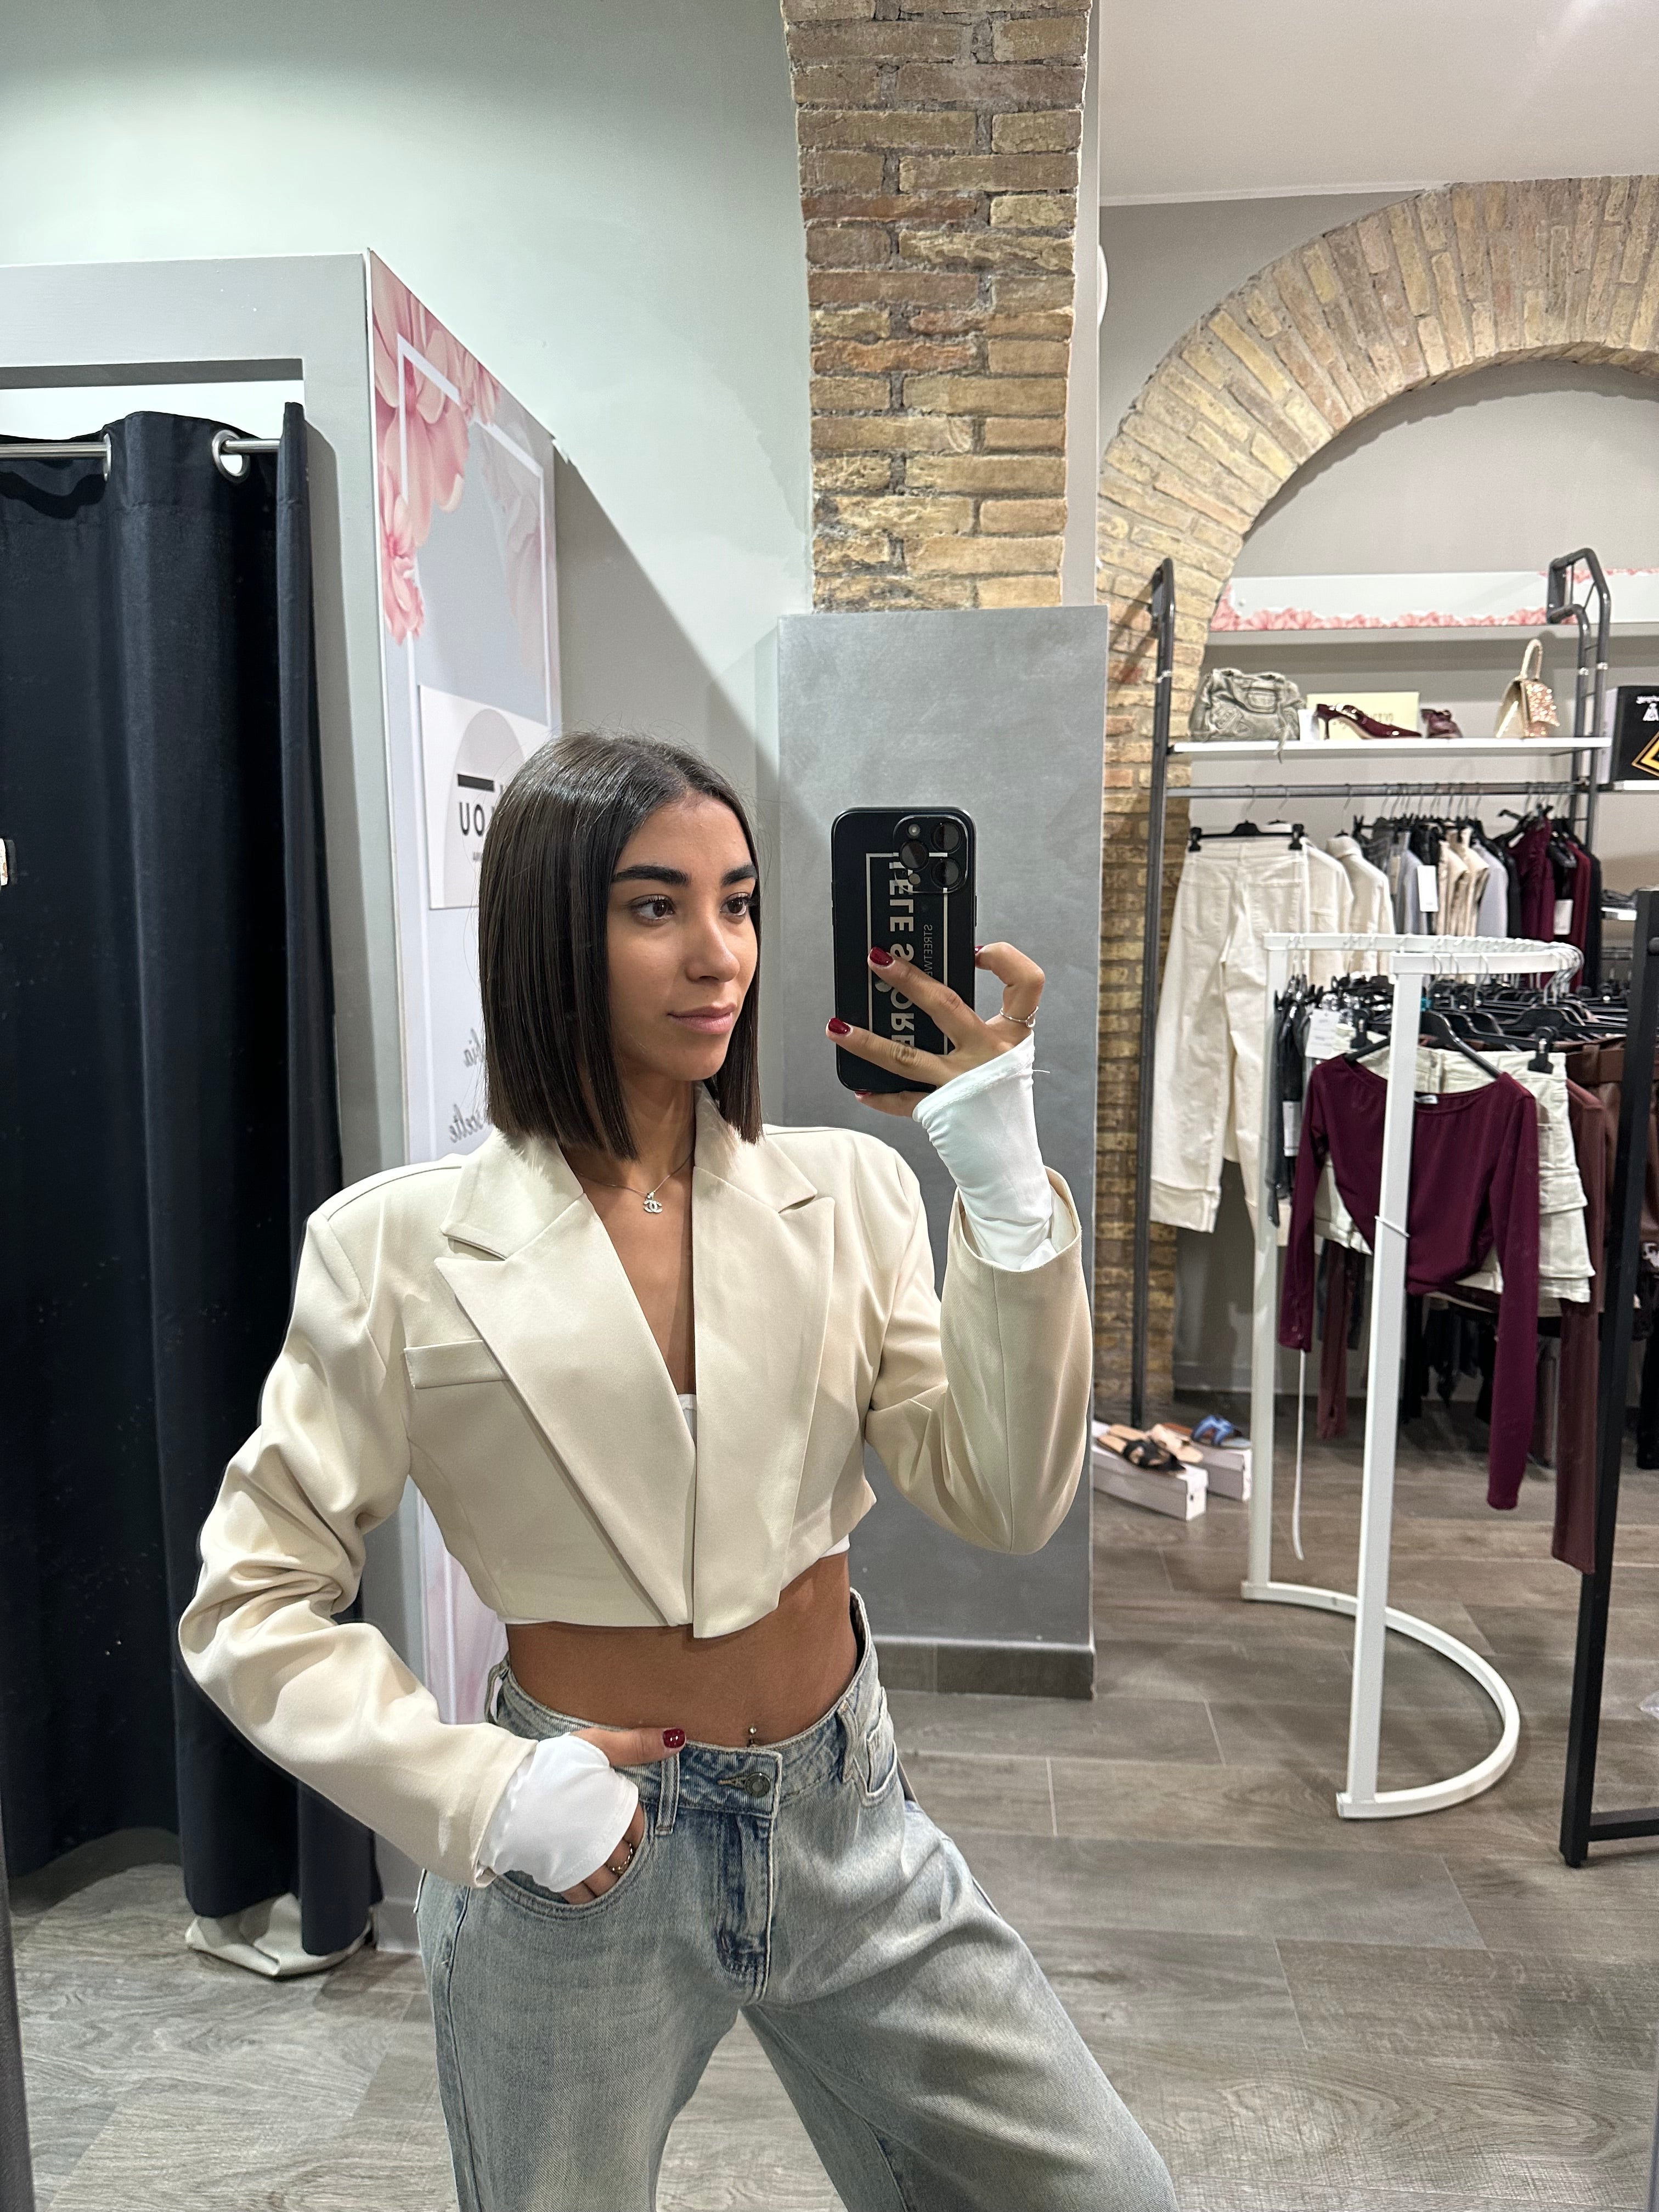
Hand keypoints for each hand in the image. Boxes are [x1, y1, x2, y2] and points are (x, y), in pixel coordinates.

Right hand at [559, 1723, 682, 1903]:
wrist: (505, 1794)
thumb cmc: (551, 1766)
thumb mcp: (597, 1746)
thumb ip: (637, 1745)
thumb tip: (678, 1738)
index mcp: (618, 1809)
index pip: (640, 1827)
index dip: (635, 1828)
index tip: (629, 1828)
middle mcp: (606, 1841)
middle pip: (627, 1858)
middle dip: (626, 1857)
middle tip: (619, 1855)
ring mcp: (583, 1863)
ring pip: (610, 1883)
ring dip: (613, 1881)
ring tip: (610, 1877)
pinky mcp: (559, 1877)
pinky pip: (583, 1897)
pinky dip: (590, 1897)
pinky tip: (590, 1893)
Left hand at [826, 939, 1042, 1120]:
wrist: (1007, 1157)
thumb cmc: (1001, 1097)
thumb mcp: (1003, 1054)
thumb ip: (976, 1024)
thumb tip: (921, 991)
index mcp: (1012, 1035)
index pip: (1026, 982)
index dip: (1004, 958)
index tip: (975, 950)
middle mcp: (989, 1054)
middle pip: (947, 1005)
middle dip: (908, 979)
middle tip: (876, 960)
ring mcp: (962, 1083)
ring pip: (907, 1056)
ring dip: (867, 1041)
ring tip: (836, 1028)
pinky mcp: (941, 1111)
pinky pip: (903, 1100)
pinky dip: (880, 1096)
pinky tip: (860, 1089)